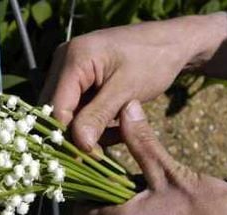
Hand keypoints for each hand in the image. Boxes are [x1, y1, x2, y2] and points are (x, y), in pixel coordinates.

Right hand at [41, 14, 226, 151]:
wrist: (170, 43)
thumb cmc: (153, 60)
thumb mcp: (126, 90)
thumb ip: (99, 116)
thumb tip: (80, 145)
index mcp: (73, 59)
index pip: (56, 107)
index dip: (66, 136)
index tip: (87, 158)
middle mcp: (63, 62)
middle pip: (56, 111)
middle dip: (77, 134)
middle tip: (103, 153)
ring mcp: (70, 70)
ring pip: (67, 113)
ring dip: (89, 130)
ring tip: (119, 133)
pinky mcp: (79, 80)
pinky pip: (77, 108)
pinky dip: (94, 122)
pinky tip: (116, 125)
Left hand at [74, 100, 226, 214]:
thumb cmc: (210, 212)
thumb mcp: (171, 172)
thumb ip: (141, 142)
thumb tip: (126, 108)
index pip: (80, 208)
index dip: (82, 185)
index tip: (91, 163)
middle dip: (103, 192)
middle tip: (116, 165)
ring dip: (121, 205)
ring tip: (137, 179)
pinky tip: (154, 200)